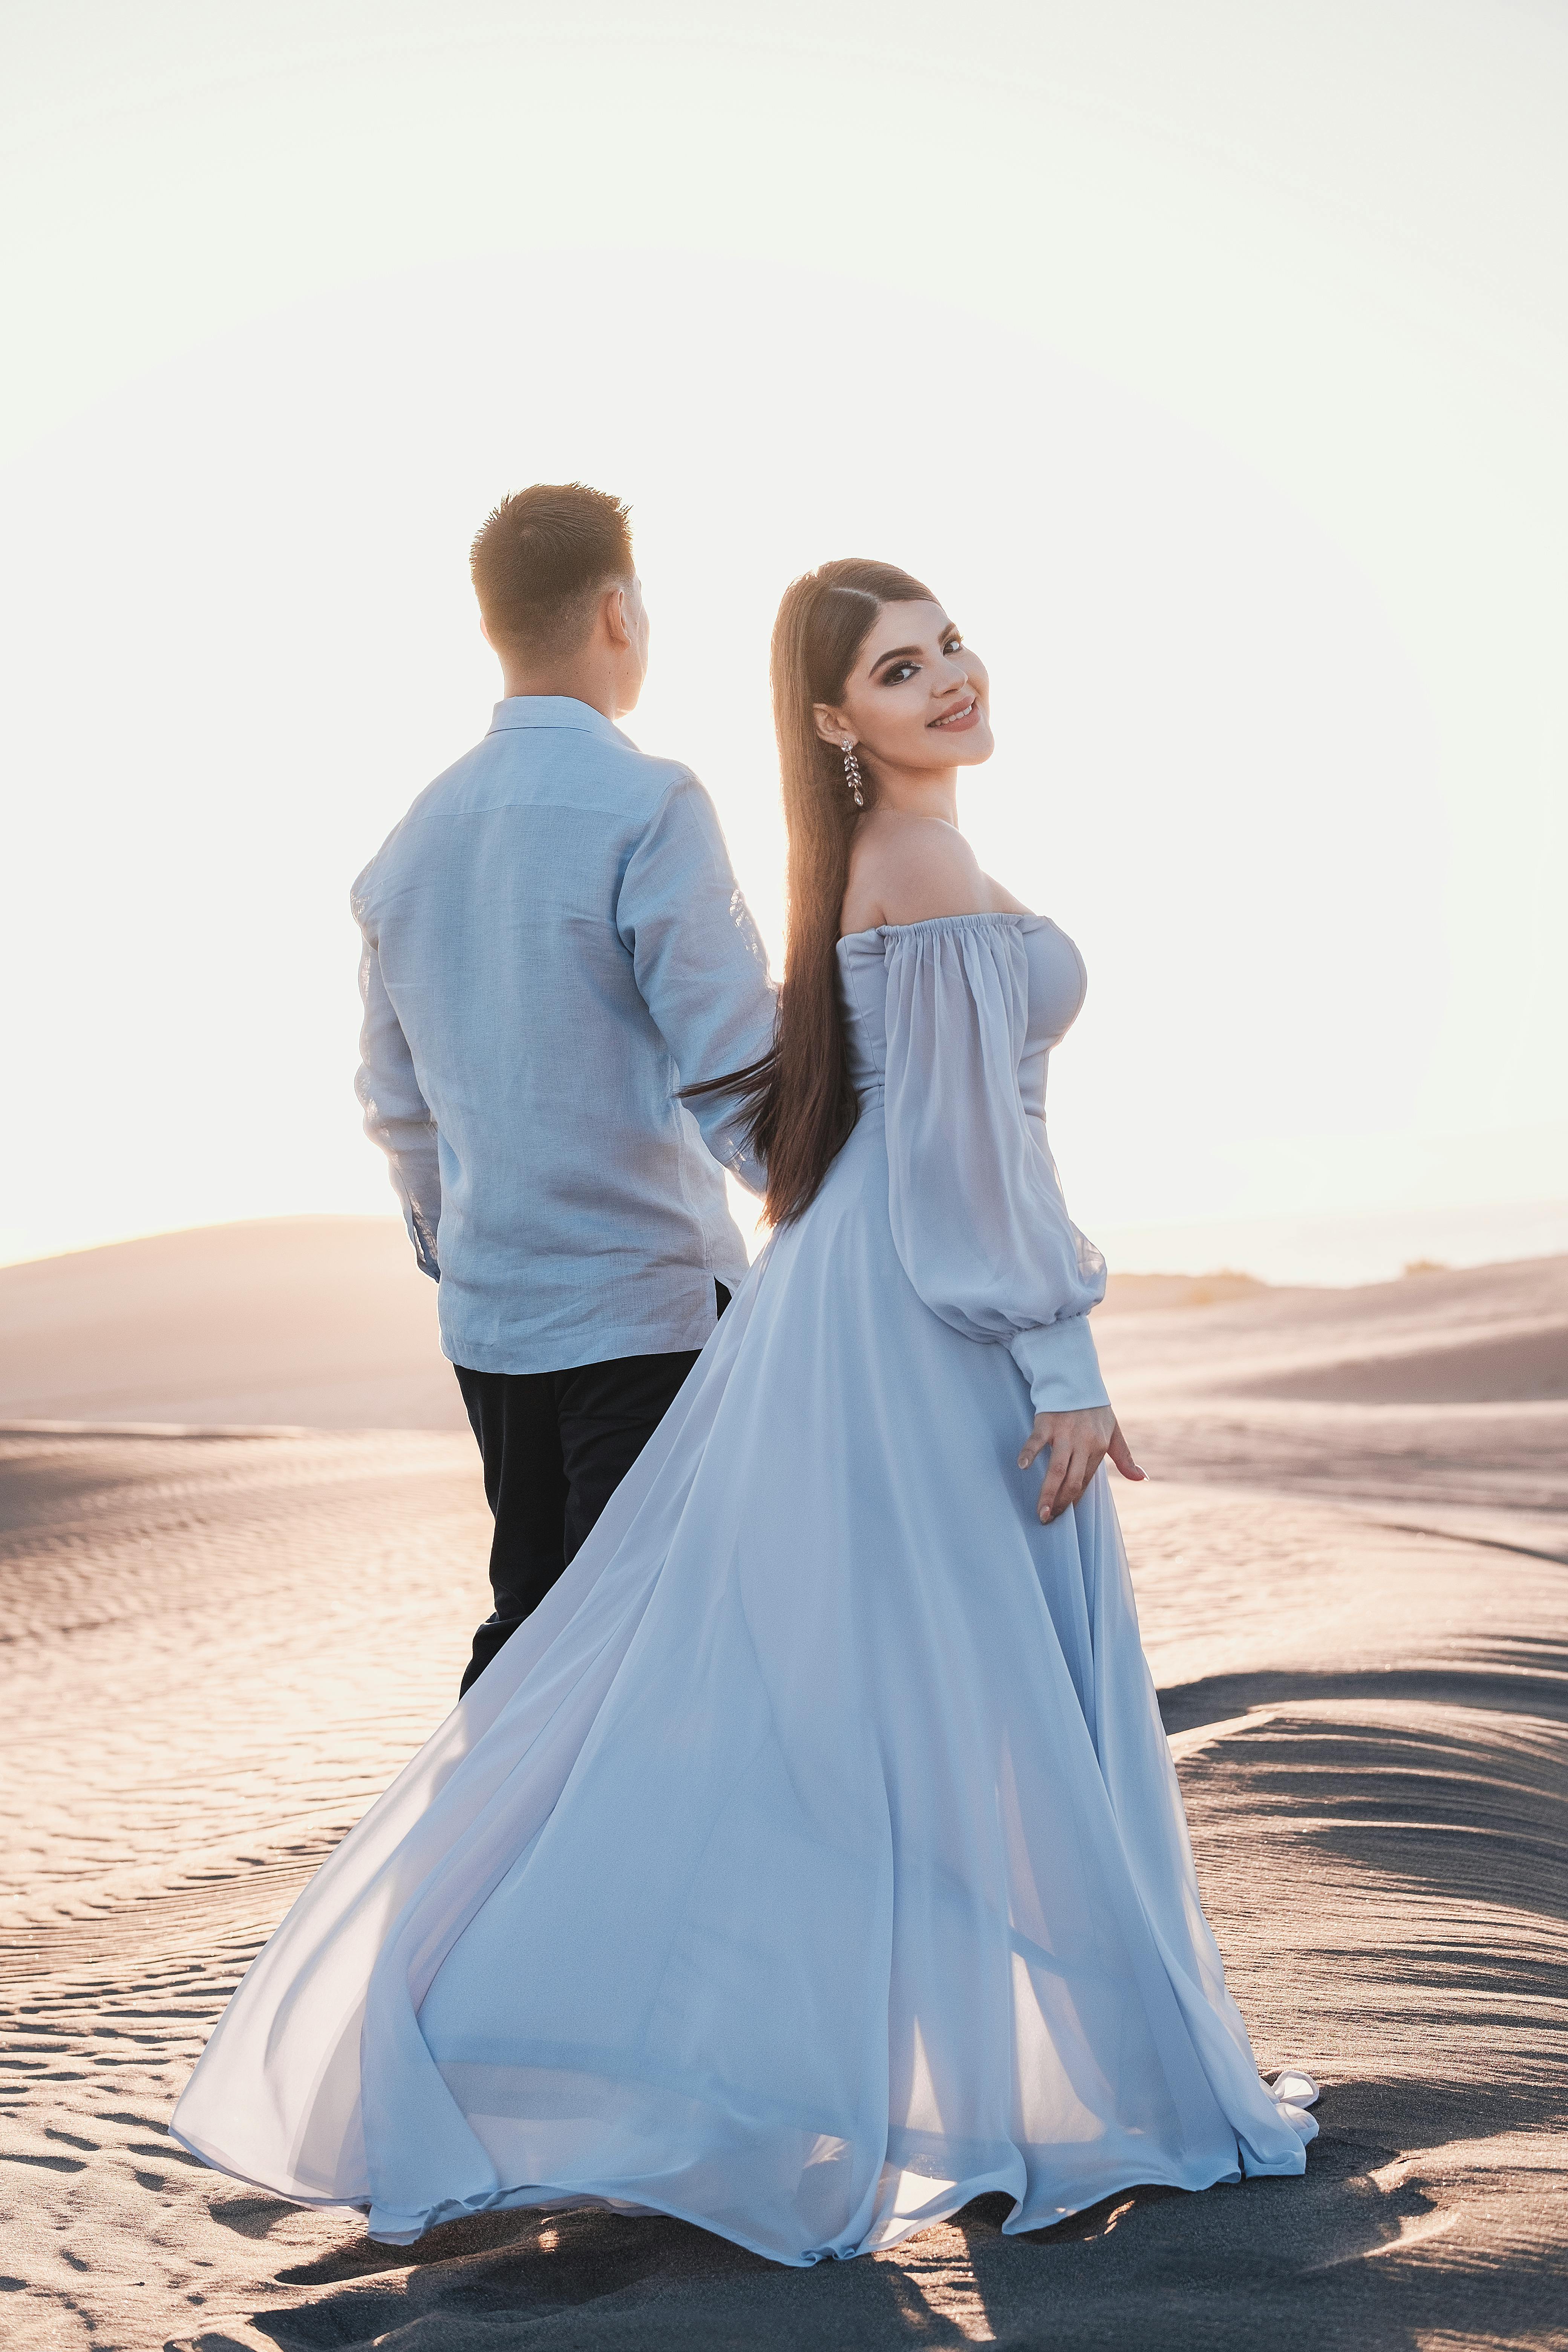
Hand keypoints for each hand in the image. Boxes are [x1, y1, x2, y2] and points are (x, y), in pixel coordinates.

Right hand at [1018, 1406, 1145, 1522]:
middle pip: (1073, 1480)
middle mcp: (1083, 1443)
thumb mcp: (1114, 1433)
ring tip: (1041, 1512)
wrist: (1078, 1380)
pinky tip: (1022, 1466)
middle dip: (1061, 1503)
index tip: (1062, 1514)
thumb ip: (1125, 1458)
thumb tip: (1143, 1479)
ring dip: (1048, 1492)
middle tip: (1048, 1520)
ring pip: (1057, 1469)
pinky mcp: (1047, 1422)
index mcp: (1099, 1447)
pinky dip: (1029, 1452)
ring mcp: (1064, 1433)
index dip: (1074, 1500)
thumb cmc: (1095, 1410)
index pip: (1086, 1481)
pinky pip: (1037, 1440)